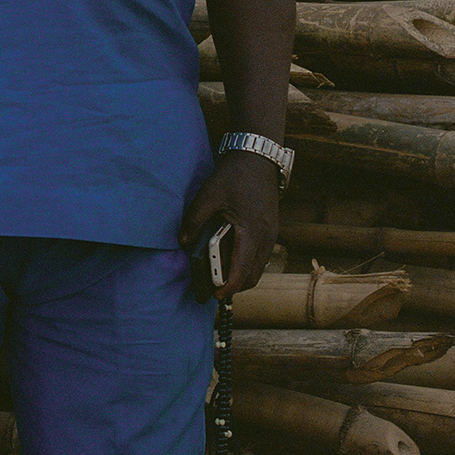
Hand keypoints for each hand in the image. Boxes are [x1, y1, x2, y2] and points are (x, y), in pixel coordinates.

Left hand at [179, 150, 281, 297]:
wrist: (258, 159)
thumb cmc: (233, 176)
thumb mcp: (207, 195)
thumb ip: (194, 220)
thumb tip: (183, 242)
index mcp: (251, 231)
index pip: (242, 270)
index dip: (228, 286)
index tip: (215, 295)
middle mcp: (266, 238)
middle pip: (252, 276)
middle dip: (233, 287)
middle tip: (211, 289)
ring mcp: (271, 235)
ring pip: (258, 268)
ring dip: (240, 277)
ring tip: (218, 277)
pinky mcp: (270, 231)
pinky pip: (260, 257)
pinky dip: (246, 265)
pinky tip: (229, 259)